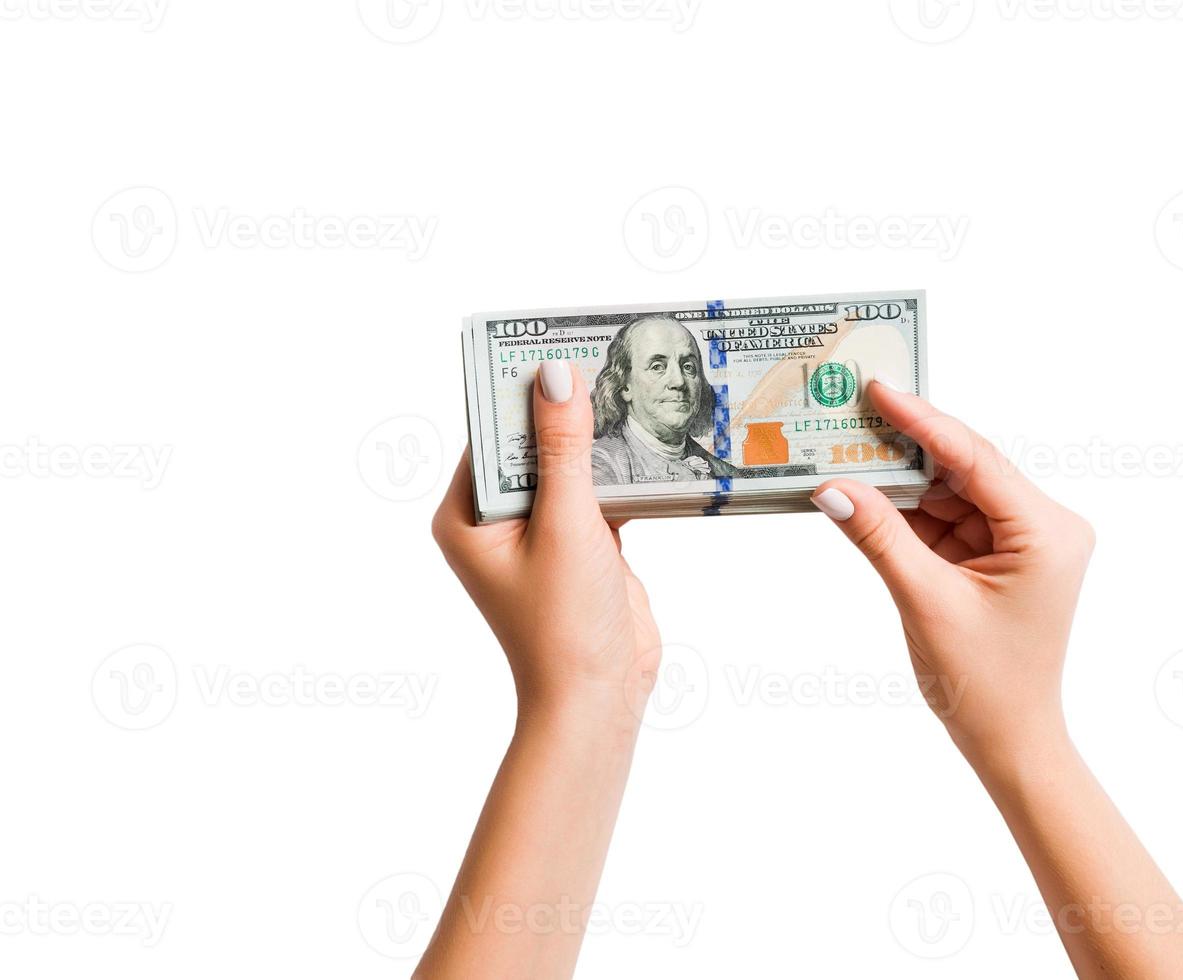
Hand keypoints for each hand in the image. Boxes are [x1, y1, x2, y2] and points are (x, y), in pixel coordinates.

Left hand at [432, 361, 661, 727]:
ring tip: (631, 388)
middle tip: (602, 355)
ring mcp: (541, 533)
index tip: (555, 343)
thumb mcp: (565, 526)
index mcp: (467, 516)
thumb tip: (556, 376)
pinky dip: (620, 472)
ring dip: (596, 439)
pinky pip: (598, 491)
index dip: (520, 390)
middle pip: (531, 444)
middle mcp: (497, 521)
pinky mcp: (582, 544)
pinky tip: (650, 442)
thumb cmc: (563, 626)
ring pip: (568, 466)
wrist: (599, 698)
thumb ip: (564, 449)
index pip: (490, 432)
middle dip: (565, 409)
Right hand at [811, 376, 1093, 778]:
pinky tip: (867, 495)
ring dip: (902, 480)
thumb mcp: (924, 602)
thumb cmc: (985, 684)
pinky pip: (949, 518)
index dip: (923, 421)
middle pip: (965, 467)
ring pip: (953, 490)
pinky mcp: (1001, 555)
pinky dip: (909, 512)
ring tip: (846, 453)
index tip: (879, 390)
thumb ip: (879, 537)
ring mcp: (1024, 540)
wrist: (1010, 741)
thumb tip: (833, 486)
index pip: (976, 459)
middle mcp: (1045, 526)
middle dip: (907, 446)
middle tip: (852, 412)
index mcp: (1046, 532)